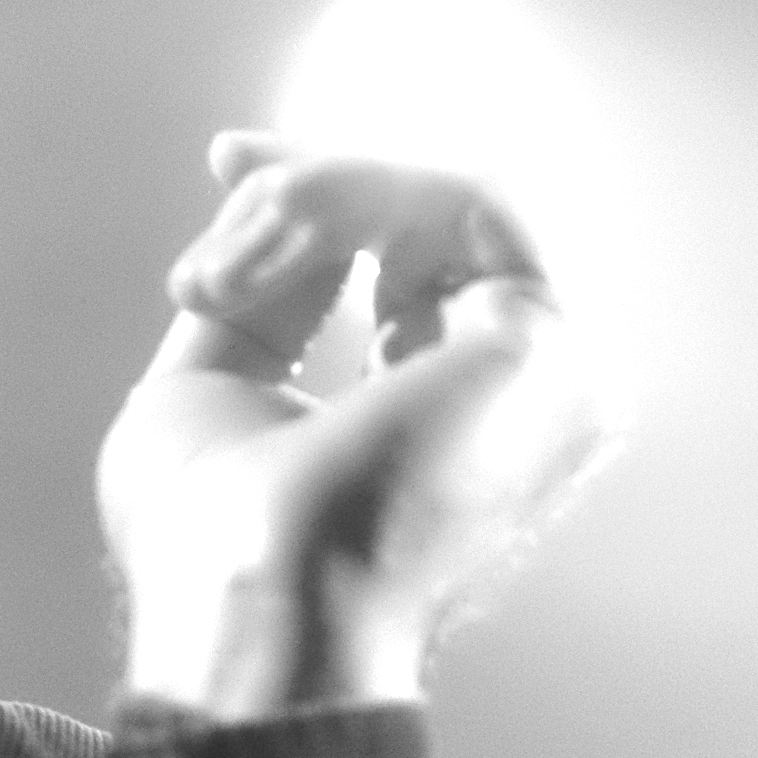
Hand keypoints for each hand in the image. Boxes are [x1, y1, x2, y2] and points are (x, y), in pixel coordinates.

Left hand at [96, 131, 627, 718]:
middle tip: (217, 209)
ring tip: (213, 277)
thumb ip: (265, 296)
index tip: (230, 159)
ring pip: (438, 199)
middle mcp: (521, 394)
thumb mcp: (215, 380)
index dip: (324, 195)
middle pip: (431, 223)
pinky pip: (461, 196)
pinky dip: (346, 196)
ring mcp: (550, 368)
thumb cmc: (207, 536)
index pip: (416, 263)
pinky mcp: (548, 336)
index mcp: (450, 415)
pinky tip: (261, 255)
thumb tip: (273, 191)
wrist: (243, 597)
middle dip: (303, 194)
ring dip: (304, 203)